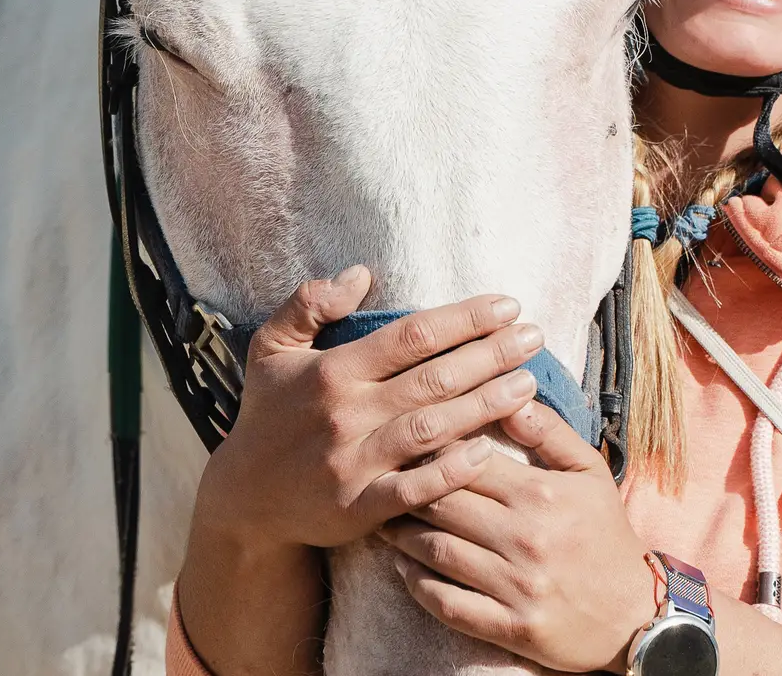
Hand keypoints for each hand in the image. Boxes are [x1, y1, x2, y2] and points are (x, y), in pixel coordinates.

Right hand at [193, 266, 548, 552]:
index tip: (508, 305)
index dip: (464, 318)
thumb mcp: (271, 348)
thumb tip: (360, 273)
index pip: (411, 336)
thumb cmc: (268, 414)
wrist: (245, 498)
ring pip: (432, 429)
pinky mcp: (358, 509)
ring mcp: (353, 463)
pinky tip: (489, 450)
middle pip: (433, 379)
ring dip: (484, 406)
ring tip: (528, 384)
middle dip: (490, 355)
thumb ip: (307, 303)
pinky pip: (414, 489)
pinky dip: (451, 471)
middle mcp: (345, 414)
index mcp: (332, 371)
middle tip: (536, 338)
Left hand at [380, 401, 656, 674]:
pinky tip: (401, 568)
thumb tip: (511, 392)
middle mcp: (525, 538)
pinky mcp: (511, 627)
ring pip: (436, 552)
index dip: (429, 447)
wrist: (636, 615)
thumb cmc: (608, 536)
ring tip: (382, 519)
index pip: (465, 460)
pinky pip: (447, 604)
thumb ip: (550, 432)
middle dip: (404, 489)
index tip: (406, 440)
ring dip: (400, 535)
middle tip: (380, 478)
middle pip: (441, 504)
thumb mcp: (591, 473)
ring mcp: (516, 586)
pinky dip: (416, 585)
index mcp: (540, 494)